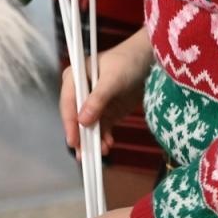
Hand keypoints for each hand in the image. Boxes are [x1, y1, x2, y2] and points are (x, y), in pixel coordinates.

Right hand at [62, 31, 151, 158]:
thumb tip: (82, 121)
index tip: (73, 141)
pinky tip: (109, 144)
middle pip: (75, 117)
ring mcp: (93, 103)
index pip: (68, 103)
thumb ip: (97, 100)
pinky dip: (104, 137)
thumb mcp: (112, 80)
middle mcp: (80, 91)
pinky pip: (102, 128)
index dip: (70, 123)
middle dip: (80, 136)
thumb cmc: (127, 63)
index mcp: (74, 78)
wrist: (149, 61)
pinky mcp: (107, 111)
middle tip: (84, 156)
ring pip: (88, 126)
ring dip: (93, 140)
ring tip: (102, 151)